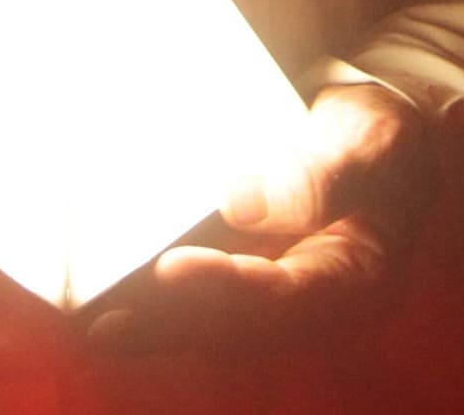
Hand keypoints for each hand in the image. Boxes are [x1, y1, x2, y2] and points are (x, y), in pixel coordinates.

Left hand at [84, 81, 437, 357]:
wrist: (374, 136)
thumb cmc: (377, 139)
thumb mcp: (370, 145)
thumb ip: (319, 177)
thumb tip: (240, 203)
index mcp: (355, 284)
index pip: (285, 297)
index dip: (227, 288)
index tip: (171, 267)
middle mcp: (310, 307)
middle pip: (236, 327)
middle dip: (169, 326)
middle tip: (105, 322)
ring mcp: (273, 299)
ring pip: (208, 324)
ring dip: (149, 324)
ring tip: (87, 319)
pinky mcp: (241, 282)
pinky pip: (194, 303)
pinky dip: (149, 300)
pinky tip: (100, 293)